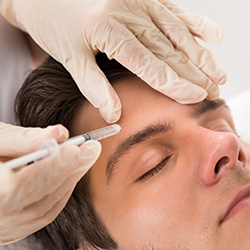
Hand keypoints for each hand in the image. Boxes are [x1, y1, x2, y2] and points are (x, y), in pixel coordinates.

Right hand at [0, 123, 100, 244]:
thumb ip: (22, 139)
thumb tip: (59, 133)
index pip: (26, 183)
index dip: (55, 166)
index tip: (76, 148)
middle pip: (43, 196)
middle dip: (72, 169)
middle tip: (91, 148)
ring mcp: (4, 227)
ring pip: (47, 207)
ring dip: (69, 180)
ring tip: (84, 157)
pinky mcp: (12, 228)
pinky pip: (43, 214)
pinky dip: (59, 193)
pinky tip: (68, 175)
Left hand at [1, 0, 225, 122]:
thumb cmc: (55, 24)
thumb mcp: (70, 57)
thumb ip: (93, 86)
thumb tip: (114, 114)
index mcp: (111, 32)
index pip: (151, 65)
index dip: (175, 84)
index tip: (196, 98)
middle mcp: (130, 14)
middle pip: (170, 50)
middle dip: (195, 74)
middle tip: (214, 92)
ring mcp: (139, 2)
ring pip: (178, 33)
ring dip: (201, 55)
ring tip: (219, 74)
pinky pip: (174, 10)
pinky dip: (195, 23)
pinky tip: (213, 35)